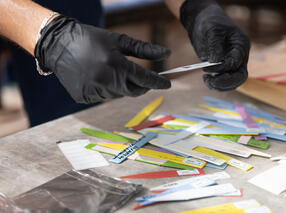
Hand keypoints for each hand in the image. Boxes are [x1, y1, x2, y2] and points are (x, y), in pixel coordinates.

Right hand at [35, 16, 170, 103]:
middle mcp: (106, 81)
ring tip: (109, 70)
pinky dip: (105, 89)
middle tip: (140, 78)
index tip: (167, 84)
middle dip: (140, 85)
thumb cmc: (92, 39)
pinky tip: (97, 76)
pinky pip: (102, 96)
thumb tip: (167, 53)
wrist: (58, 44)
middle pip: (133, 91)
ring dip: (120, 85)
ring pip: (117, 94)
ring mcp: (94, 91)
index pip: (145, 79)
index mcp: (117, 65)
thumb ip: (144, 50)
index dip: (158, 82)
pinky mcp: (83, 97)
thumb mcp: (119, 41)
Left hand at [180, 0, 249, 90]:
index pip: (236, 62)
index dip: (222, 67)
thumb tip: (215, 61)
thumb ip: (215, 46)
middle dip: (225, 81)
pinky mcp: (223, 69)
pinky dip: (216, 84)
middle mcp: (239, 57)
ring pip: (233, 82)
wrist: (202, 22)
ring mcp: (232, 64)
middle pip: (239, 76)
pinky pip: (224, 82)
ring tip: (206, 80)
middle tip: (210, 80)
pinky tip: (206, 80)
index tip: (206, 67)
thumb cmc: (210, 23)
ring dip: (220, 85)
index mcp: (241, 45)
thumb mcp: (212, 31)